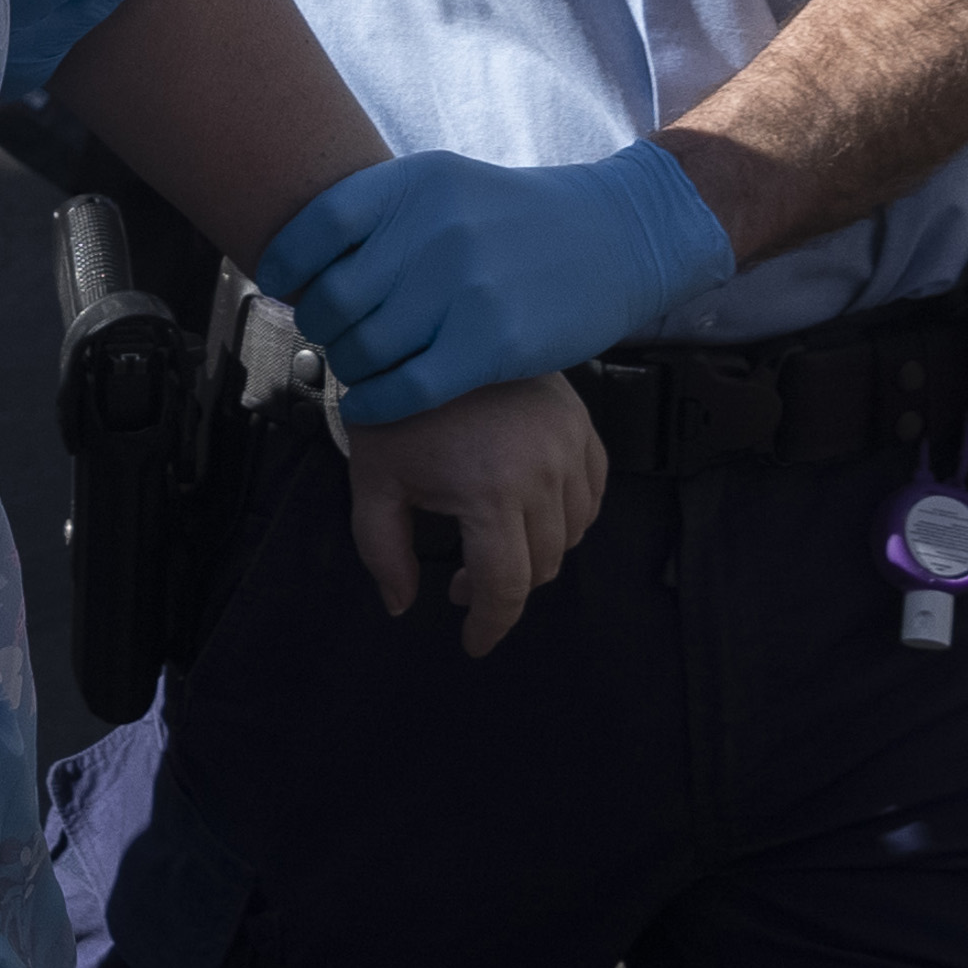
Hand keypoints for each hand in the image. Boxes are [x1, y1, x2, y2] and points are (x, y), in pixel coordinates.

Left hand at [258, 142, 734, 424]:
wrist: (618, 236)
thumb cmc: (514, 220)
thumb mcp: (446, 186)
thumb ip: (378, 216)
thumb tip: (294, 270)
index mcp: (415, 183)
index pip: (315, 229)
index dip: (285, 266)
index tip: (283, 288)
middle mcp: (436, 229)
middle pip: (333, 299)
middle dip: (322, 327)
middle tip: (335, 335)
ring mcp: (466, 287)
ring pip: (363, 349)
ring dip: (349, 366)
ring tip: (361, 364)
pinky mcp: (493, 342)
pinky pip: (406, 388)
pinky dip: (373, 404)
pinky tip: (366, 406)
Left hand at [339, 374, 610, 657]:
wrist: (430, 324)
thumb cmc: (396, 403)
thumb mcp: (374, 480)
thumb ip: (384, 551)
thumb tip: (402, 605)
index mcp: (491, 492)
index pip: (505, 586)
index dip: (490, 625)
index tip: (473, 643)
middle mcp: (544, 473)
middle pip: (542, 565)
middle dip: (503, 590)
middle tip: (464, 585)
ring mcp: (571, 447)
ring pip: (573, 534)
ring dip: (537, 555)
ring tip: (492, 547)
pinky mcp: (584, 426)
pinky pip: (593, 495)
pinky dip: (569, 518)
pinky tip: (531, 515)